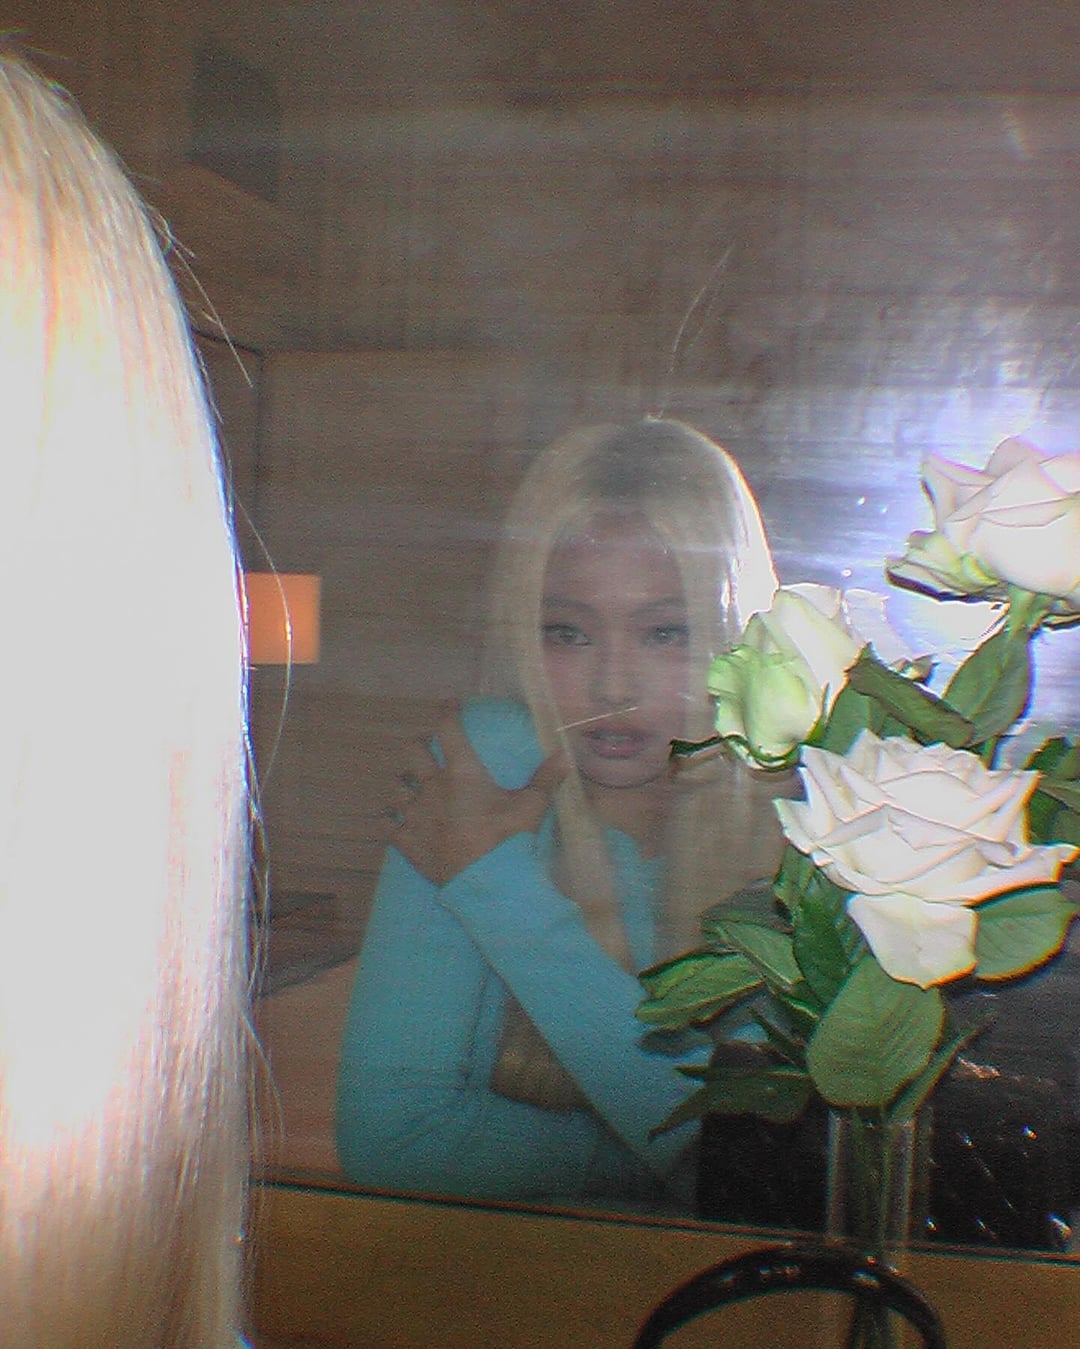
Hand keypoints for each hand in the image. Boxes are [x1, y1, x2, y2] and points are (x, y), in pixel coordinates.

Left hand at [384, 710, 568, 884]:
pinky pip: (387, 825)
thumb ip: (545, 779)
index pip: (449, 731)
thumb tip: (565, 755)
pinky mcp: (407, 841)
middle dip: (415, 746)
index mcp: (462, 773)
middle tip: (424, 748)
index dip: (447, 712)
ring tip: (409, 787)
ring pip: (395, 788)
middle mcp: (433, 787)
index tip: (448, 703)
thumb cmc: (508, 840)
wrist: (484, 882)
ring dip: (401, 785)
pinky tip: (394, 821)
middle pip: (410, 752)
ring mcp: (416, 814)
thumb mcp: (532, 807)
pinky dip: (390, 821)